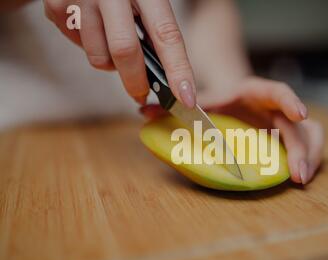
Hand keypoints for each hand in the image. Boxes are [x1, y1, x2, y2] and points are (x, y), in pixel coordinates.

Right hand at [44, 0, 195, 106]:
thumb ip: (156, 28)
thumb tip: (167, 76)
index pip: (166, 35)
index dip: (178, 70)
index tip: (187, 98)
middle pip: (125, 52)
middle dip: (136, 82)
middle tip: (142, 95)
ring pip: (99, 57)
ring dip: (111, 63)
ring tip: (112, 40)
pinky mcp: (56, 8)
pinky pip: (79, 47)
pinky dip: (90, 46)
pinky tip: (93, 26)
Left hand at [141, 76, 323, 183]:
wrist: (229, 100)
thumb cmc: (214, 101)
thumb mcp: (197, 101)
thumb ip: (175, 105)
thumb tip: (144, 112)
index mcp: (253, 92)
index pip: (275, 91)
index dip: (290, 101)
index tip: (300, 115)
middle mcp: (273, 107)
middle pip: (297, 123)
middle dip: (301, 147)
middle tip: (298, 173)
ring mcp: (283, 124)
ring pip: (310, 136)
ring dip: (310, 157)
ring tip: (301, 180)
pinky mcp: (286, 139)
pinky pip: (305, 148)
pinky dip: (305, 163)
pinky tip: (298, 179)